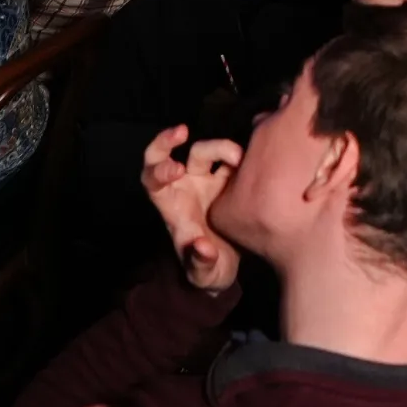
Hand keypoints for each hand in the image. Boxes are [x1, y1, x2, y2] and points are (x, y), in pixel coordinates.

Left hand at [141, 126, 242, 291]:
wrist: (231, 263)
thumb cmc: (209, 269)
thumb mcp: (205, 274)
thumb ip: (201, 264)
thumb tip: (201, 246)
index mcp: (172, 207)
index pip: (152, 182)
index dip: (158, 169)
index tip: (177, 169)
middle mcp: (184, 187)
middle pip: (167, 155)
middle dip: (167, 140)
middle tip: (182, 132)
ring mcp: (207, 180)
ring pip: (203, 151)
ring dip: (219, 147)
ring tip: (239, 158)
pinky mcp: (230, 178)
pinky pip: (232, 157)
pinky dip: (241, 153)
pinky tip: (253, 158)